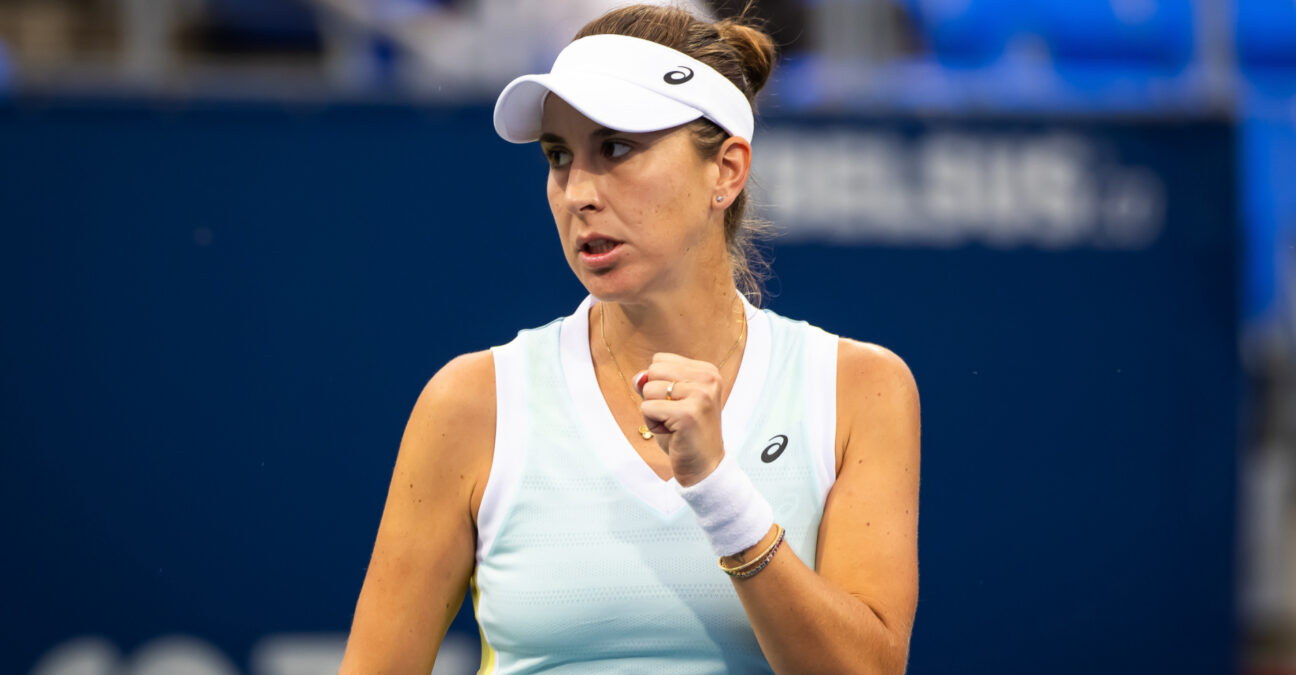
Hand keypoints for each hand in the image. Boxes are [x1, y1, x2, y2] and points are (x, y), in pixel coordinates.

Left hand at [635, 353, 725, 485]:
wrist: (704, 468)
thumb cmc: (684, 433)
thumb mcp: (667, 401)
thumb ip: (652, 383)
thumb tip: (638, 377)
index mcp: (707, 371)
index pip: (660, 360)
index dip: (659, 385)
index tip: (678, 405)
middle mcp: (708, 378)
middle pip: (653, 370)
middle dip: (654, 396)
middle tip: (673, 416)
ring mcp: (700, 395)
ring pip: (648, 389)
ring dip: (652, 412)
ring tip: (673, 425)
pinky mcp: (687, 414)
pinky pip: (647, 408)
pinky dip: (651, 424)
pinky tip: (671, 433)